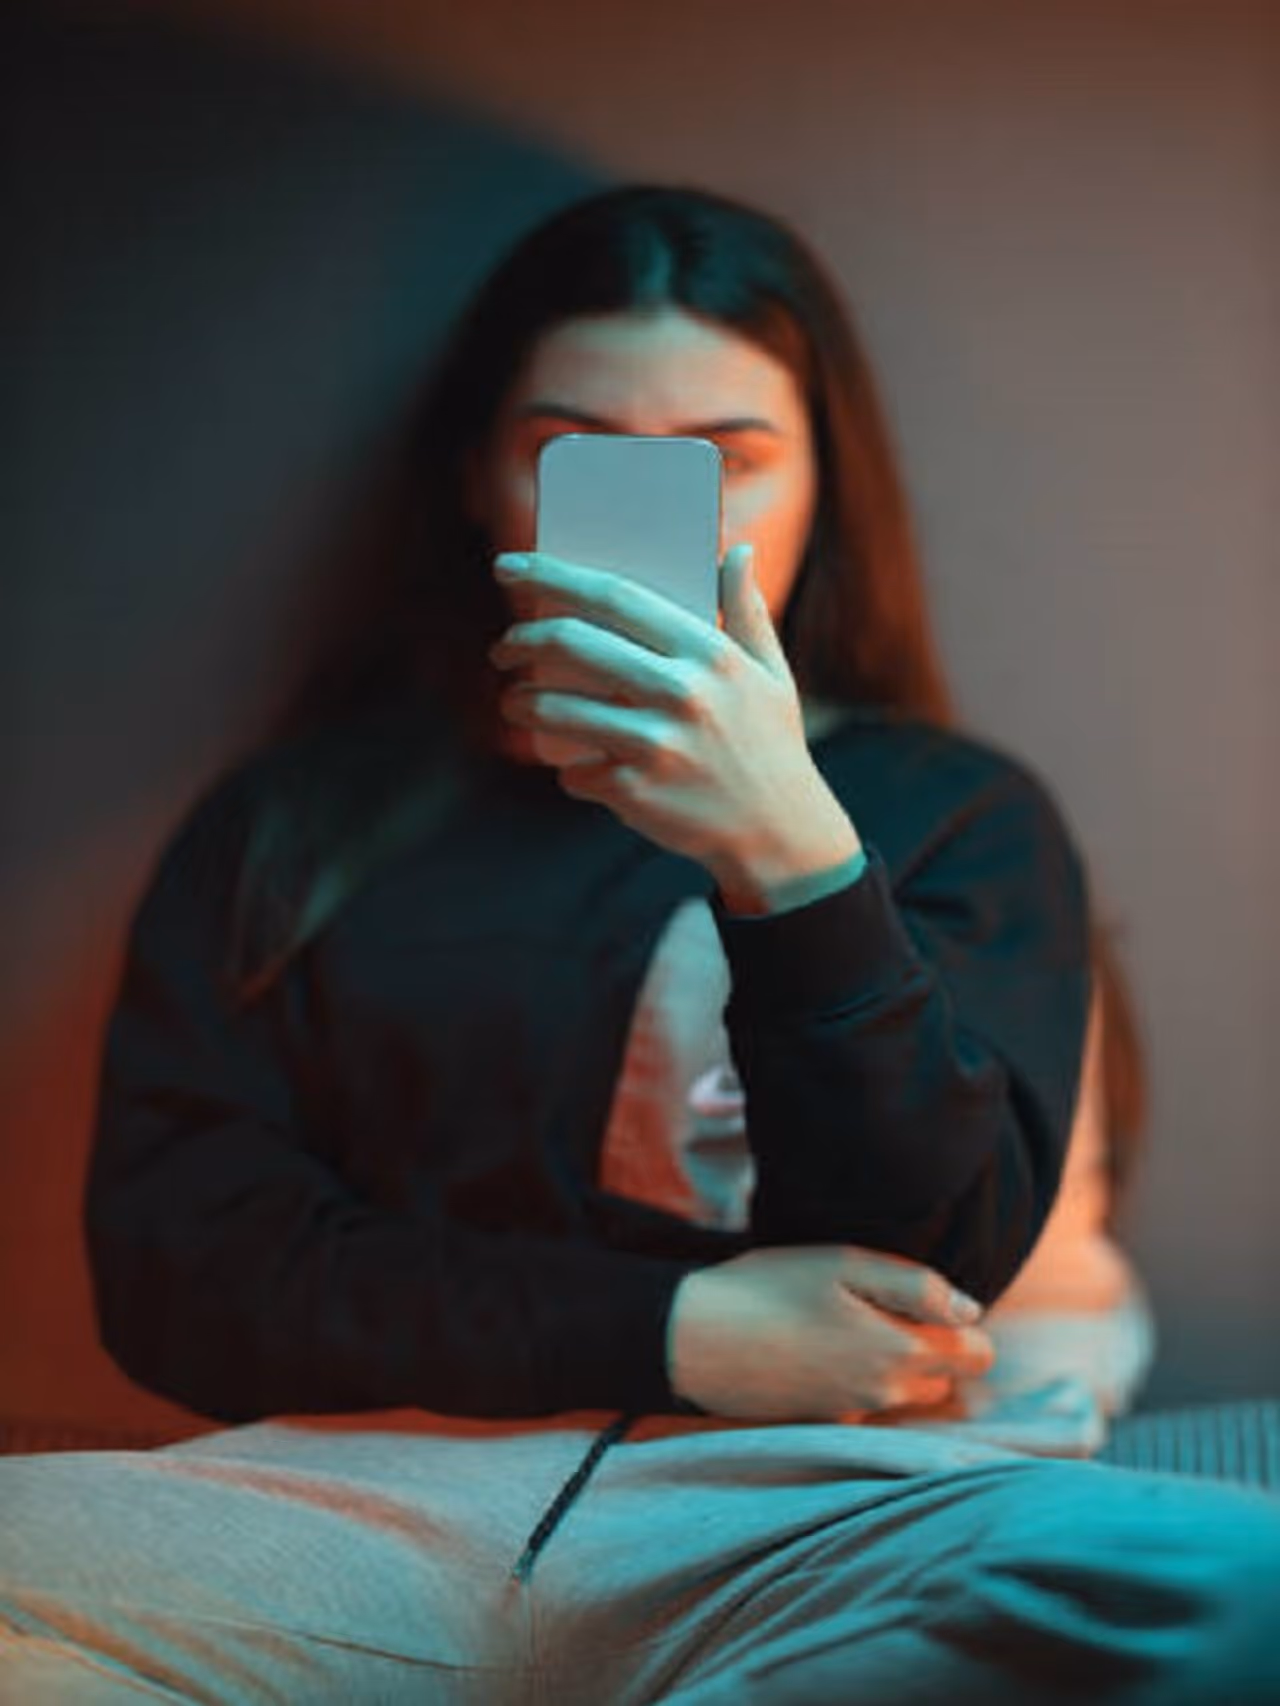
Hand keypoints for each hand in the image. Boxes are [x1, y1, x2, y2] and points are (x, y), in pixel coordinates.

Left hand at [488, 545, 831, 868]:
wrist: (781, 834)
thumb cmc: (770, 744)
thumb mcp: (771, 673)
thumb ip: (747, 610)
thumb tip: (735, 551)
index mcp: (710, 653)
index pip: (616, 597)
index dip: (553, 576)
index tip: (509, 567)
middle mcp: (682, 693)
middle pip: (572, 645)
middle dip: (520, 640)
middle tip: (504, 647)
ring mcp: (656, 745)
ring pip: (555, 709)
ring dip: (520, 702)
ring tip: (516, 702)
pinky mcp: (635, 792)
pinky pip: (572, 771)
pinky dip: (566, 769)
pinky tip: (578, 768)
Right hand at [666, 1245, 995, 1423]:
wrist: (693, 1340)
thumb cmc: (767, 1290)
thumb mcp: (844, 1264)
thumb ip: (916, 1286)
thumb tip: (970, 1310)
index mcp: (900, 1352)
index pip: (977, 1353)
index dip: (961, 1322)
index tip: (926, 1299)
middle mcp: (885, 1395)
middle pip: (945, 1380)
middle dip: (932, 1348)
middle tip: (886, 1307)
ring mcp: (853, 1415)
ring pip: (904, 1394)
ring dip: (895, 1367)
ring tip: (848, 1327)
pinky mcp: (822, 1424)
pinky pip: (863, 1404)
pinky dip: (855, 1381)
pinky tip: (818, 1351)